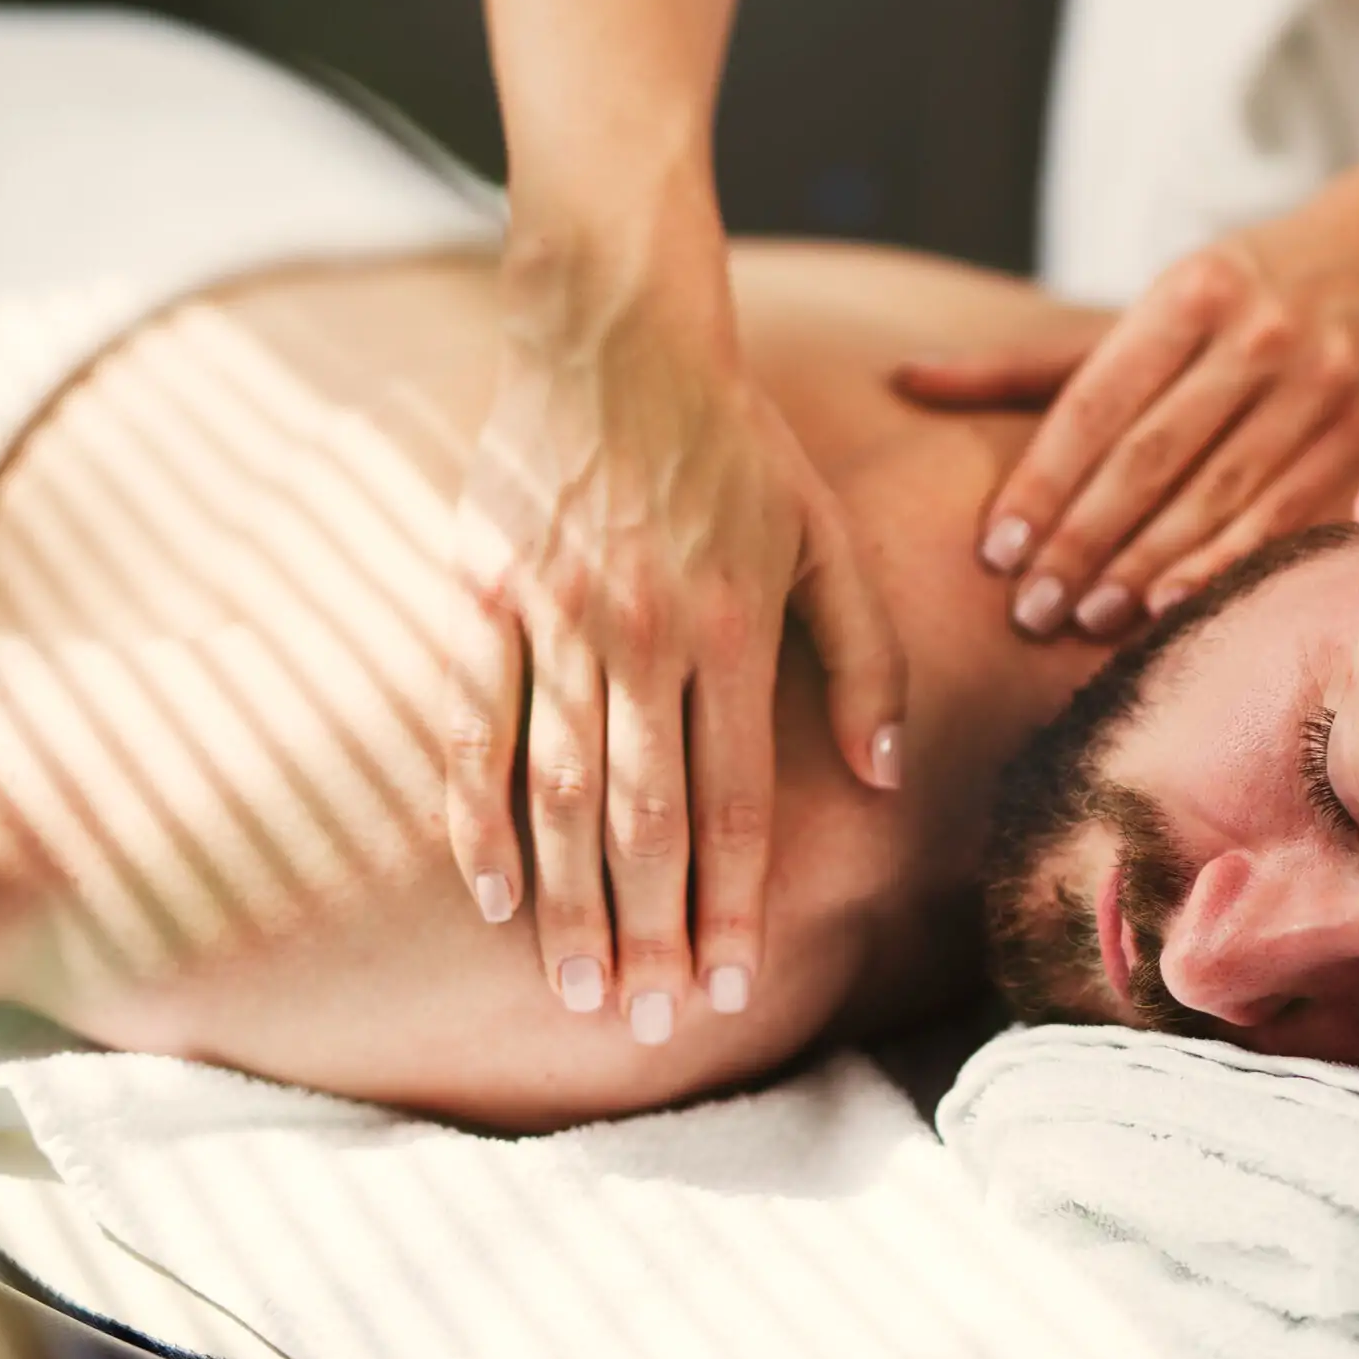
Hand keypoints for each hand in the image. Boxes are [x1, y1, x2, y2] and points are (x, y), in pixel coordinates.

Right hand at [445, 250, 903, 1042]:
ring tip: (578, 990)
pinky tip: (492, 895)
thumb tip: (884, 778)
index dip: (730, 903)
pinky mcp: (483, 595)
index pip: (734, 801)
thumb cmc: (737, 441)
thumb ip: (863, 660)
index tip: (725, 986)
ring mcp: (554, 616)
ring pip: (560, 790)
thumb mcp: (827, 537)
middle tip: (644, 1026)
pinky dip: (478, 817)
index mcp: (733, 625)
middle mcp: (644, 632)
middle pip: (646, 819)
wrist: (615, 332)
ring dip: (569, 901)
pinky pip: (474, 728)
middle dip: (649, 934)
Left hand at [899, 208, 1358, 636]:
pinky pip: (1275, 519)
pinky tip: (1167, 609)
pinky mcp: (1354, 438)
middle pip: (1150, 457)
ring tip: (1085, 618)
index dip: (1043, 482)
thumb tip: (904, 380)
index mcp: (1189, 291)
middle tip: (1029, 609)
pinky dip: (1219, 567)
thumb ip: (1028, 363)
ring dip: (1144, 566)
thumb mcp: (1140, 310)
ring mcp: (1313, 388)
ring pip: (1213, 495)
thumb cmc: (1232, 299)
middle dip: (1083, 540)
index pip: (1097, 403)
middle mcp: (1256, 335)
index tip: (996, 551)